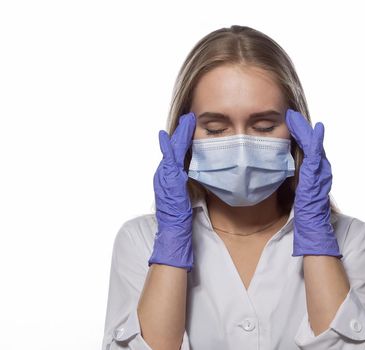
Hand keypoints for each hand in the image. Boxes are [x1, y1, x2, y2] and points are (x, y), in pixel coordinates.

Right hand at [147, 112, 196, 270]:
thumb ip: (188, 185)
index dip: (182, 140)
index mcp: (169, 178)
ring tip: (188, 119)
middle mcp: (164, 174)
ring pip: (173, 149)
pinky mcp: (169, 178)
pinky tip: (183, 133)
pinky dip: (177, 144)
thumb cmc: (181, 219)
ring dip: (180, 133)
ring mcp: (165, 175)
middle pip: (173, 148)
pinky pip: (174, 156)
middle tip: (188, 116)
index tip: (189, 126)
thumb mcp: (186, 198)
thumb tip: (200, 177)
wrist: (173, 231)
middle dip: (180, 132)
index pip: (176, 154)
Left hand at [285, 109, 341, 258]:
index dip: (298, 135)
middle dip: (301, 128)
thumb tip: (275, 171)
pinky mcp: (317, 177)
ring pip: (313, 146)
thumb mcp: (294, 194)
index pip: (306, 149)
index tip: (288, 121)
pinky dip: (314, 142)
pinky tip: (312, 130)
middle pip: (310, 144)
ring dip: (305, 130)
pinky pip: (316, 155)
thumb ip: (292, 181)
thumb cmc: (302, 215)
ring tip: (294, 117)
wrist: (312, 229)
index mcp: (313, 174)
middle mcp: (319, 171)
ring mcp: (320, 173)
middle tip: (291, 113)